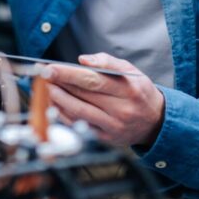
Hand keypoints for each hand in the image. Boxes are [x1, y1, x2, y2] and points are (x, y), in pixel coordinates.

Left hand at [41, 52, 165, 146]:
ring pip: (79, 112)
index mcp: (128, 89)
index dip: (68, 74)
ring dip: (58, 100)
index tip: (50, 68)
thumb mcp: (130, 71)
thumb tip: (83, 60)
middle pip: (84, 95)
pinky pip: (80, 126)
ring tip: (47, 89)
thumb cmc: (138, 91)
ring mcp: (114, 126)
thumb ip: (107, 62)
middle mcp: (122, 109)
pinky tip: (55, 105)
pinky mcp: (107, 138)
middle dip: (59, 84)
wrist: (156, 121)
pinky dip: (64, 115)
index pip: (93, 80)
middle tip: (43, 75)